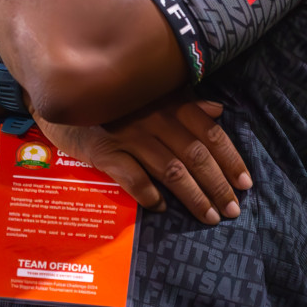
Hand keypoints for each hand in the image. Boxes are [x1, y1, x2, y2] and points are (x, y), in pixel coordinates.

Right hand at [33, 93, 251, 224]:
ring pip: (171, 170)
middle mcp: (154, 118)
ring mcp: (129, 135)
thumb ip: (184, 101)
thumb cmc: (112, 93)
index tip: (245, 183)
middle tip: (232, 209)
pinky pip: (133, 177)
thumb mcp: (149, 91)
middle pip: (195, 155)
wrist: (62, 90)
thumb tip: (217, 111)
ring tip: (208, 216)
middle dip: (218, 185)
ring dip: (193, 196)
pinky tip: (161, 207)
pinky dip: (150, 194)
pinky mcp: (104, 151)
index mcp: (168, 102)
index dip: (230, 159)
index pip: (209, 132)